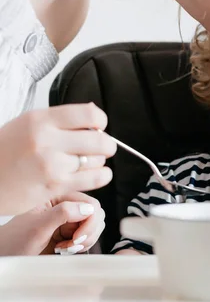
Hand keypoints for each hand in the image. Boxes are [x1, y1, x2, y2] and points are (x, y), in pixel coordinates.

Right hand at [0, 103, 116, 214]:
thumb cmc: (5, 151)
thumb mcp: (27, 124)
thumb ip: (60, 120)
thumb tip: (95, 116)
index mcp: (40, 120)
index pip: (90, 114)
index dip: (100, 122)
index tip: (98, 127)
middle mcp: (46, 140)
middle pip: (100, 139)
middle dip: (106, 144)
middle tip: (101, 146)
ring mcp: (51, 165)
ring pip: (98, 160)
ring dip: (99, 161)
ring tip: (87, 162)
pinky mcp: (55, 186)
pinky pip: (94, 179)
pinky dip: (102, 176)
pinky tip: (96, 174)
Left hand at [0, 192, 104, 255]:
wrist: (6, 257)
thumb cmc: (14, 242)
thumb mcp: (37, 226)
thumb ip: (63, 213)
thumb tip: (89, 208)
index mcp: (58, 197)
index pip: (90, 204)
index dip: (89, 221)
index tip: (76, 238)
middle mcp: (66, 207)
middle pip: (96, 215)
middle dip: (88, 232)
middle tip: (72, 245)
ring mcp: (69, 221)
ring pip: (95, 226)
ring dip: (85, 241)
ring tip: (65, 248)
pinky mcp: (70, 234)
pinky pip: (89, 237)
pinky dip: (82, 246)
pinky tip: (65, 250)